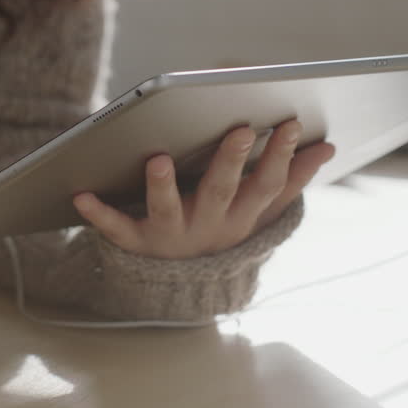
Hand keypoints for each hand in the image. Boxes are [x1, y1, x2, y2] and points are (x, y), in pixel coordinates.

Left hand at [74, 120, 334, 259]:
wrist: (181, 284)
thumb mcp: (258, 209)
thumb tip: (328, 146)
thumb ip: (290, 178)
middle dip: (231, 162)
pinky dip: (98, 214)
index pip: (265, 185)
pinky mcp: (137, 242)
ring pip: (167, 211)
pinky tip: (79, 195)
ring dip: (161, 186)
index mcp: (241, 215)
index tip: (289, 123)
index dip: (280, 156)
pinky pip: (116, 229)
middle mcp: (209, 226)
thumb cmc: (222, 225)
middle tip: (240, 129)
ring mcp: (172, 235)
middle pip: (221, 192)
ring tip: (158, 158)